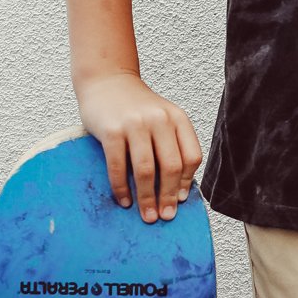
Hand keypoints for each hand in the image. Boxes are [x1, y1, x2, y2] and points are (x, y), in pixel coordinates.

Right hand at [75, 72, 202, 221]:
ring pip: (146, 170)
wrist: (106, 81)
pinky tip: (124, 201)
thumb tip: (176, 189)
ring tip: (147, 216)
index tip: (180, 200)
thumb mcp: (161, 118)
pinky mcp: (111, 130)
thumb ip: (171, 144)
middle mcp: (159, 119)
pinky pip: (119, 167)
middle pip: (171, 167)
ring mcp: (135, 124)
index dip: (187, 182)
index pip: (192, 156)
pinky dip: (122, 188)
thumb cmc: (135, 108)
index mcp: (177, 118)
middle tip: (165, 216)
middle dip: (168, 197)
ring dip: (147, 198)